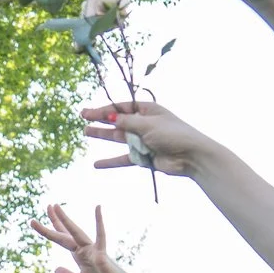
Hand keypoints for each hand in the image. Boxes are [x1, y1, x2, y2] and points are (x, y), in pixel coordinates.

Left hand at [30, 204, 139, 272]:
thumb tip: (55, 269)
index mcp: (80, 256)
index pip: (63, 240)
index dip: (51, 230)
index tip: (37, 221)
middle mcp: (86, 250)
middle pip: (66, 234)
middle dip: (55, 221)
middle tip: (47, 205)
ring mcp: (94, 251)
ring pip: (77, 233)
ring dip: (66, 221)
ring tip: (56, 207)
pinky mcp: (103, 255)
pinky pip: (101, 237)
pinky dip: (99, 223)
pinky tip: (98, 208)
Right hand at [77, 100, 214, 179]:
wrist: (190, 157)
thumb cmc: (173, 134)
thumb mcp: (148, 124)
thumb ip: (127, 122)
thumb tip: (111, 118)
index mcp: (147, 110)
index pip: (121, 107)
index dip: (104, 109)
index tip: (88, 112)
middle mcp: (144, 124)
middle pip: (117, 120)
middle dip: (100, 119)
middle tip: (83, 117)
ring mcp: (142, 141)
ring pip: (118, 137)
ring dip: (102, 135)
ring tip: (86, 132)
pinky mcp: (143, 157)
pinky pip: (123, 158)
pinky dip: (110, 162)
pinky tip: (96, 165)